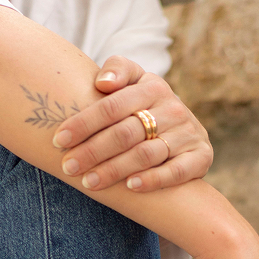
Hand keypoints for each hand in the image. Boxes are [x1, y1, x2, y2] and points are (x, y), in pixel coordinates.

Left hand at [51, 56, 212, 191]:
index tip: (59, 140)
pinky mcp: (200, 157)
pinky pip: (176, 172)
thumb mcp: (135, 82)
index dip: (83, 123)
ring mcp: (187, 133)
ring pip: (146, 154)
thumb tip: (102, 82)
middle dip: (93, 151)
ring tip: (89, 183)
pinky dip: (153, 179)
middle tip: (68, 167)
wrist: (186, 130)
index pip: (111, 106)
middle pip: (125, 132)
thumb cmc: (146, 107)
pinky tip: (130, 187)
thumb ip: (118, 71)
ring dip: (115, 169)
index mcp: (152, 86)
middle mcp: (172, 108)